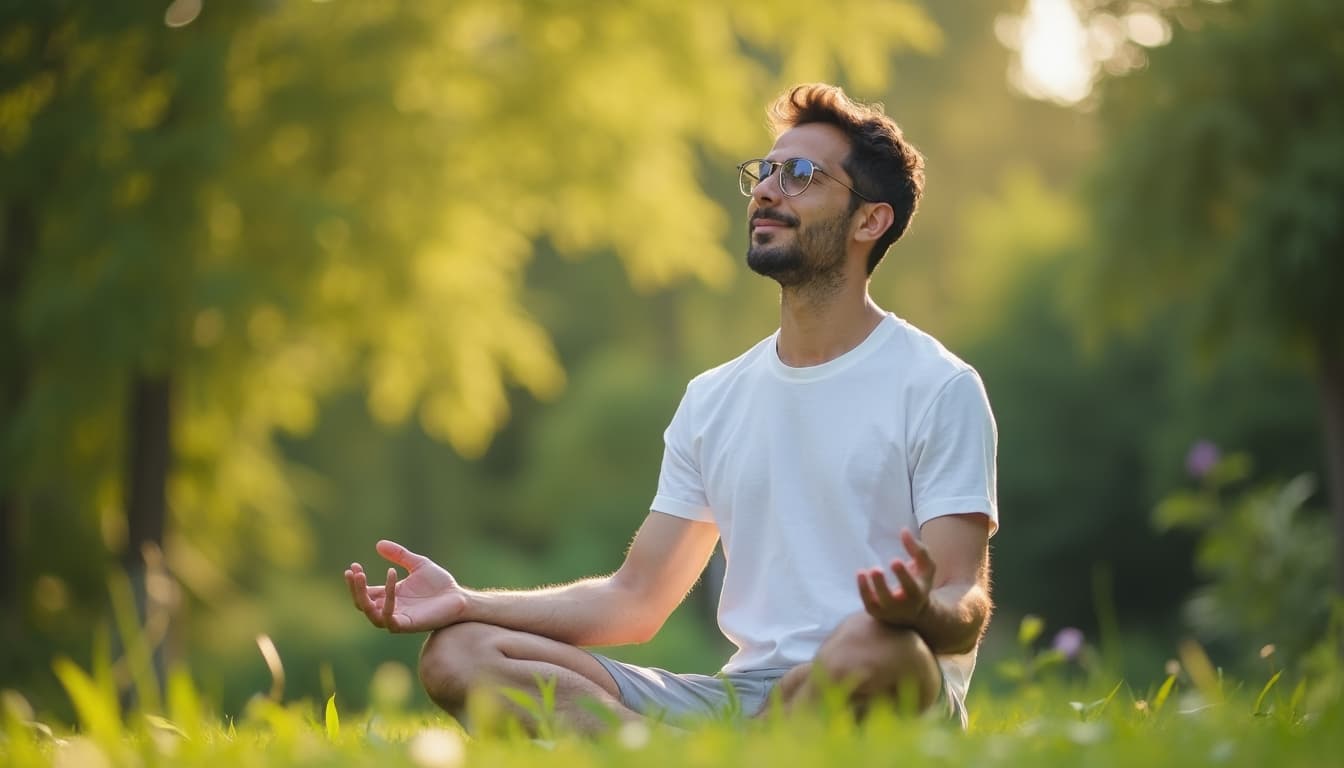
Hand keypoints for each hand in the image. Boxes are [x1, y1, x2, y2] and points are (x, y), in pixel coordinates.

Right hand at [344, 540, 468, 632]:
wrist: (458, 597)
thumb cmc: (439, 584)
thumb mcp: (418, 564)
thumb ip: (400, 555)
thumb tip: (379, 544)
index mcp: (390, 596)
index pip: (365, 593)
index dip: (357, 581)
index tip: (353, 566)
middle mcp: (391, 609)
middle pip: (362, 604)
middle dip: (355, 588)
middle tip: (355, 572)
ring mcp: (398, 618)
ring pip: (370, 614)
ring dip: (362, 596)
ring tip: (361, 576)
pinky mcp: (407, 625)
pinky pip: (389, 617)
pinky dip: (388, 600)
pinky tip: (392, 579)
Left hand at [857, 528, 935, 626]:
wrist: (915, 613)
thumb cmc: (920, 583)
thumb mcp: (926, 568)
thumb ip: (918, 550)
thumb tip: (903, 530)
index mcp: (917, 593)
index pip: (910, 587)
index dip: (902, 575)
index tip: (894, 560)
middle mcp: (901, 606)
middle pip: (890, 599)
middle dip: (881, 585)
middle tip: (875, 569)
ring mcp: (887, 611)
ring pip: (875, 604)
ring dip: (867, 589)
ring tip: (862, 572)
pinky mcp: (875, 611)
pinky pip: (867, 603)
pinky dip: (862, 590)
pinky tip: (860, 574)